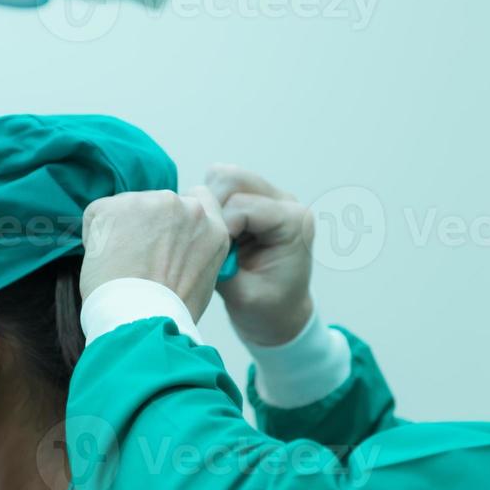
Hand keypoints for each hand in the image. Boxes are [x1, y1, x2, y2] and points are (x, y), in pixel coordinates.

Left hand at [80, 187, 229, 320]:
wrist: (143, 321)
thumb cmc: (169, 314)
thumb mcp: (201, 280)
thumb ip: (191, 252)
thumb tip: (169, 250)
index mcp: (213, 229)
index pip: (198, 197)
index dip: (176, 215)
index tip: (164, 234)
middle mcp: (189, 209)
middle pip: (158, 205)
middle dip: (145, 226)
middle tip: (138, 264)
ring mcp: (154, 203)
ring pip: (128, 207)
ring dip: (121, 230)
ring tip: (123, 268)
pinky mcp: (119, 206)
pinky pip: (97, 214)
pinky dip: (95, 237)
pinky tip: (105, 264)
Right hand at [205, 164, 315, 345]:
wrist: (281, 314)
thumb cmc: (268, 309)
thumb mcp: (243, 296)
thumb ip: (221, 265)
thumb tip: (195, 236)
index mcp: (293, 223)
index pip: (242, 206)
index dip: (218, 227)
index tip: (213, 254)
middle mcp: (286, 202)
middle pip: (233, 179)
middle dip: (211, 209)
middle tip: (208, 241)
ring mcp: (272, 196)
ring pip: (224, 176)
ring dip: (210, 204)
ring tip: (213, 236)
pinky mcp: (256, 197)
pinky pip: (223, 185)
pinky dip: (212, 204)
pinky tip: (216, 230)